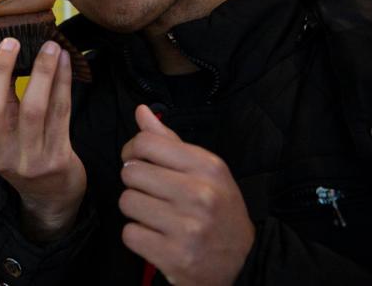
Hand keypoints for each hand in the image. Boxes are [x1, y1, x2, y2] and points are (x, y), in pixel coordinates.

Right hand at [0, 36, 85, 239]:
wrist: (51, 194)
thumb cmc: (24, 149)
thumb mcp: (1, 130)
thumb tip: (1, 46)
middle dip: (0, 68)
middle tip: (13, 40)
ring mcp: (27, 160)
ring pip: (32, 109)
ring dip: (41, 72)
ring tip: (50, 46)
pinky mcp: (56, 160)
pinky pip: (60, 114)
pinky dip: (63, 84)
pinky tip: (65, 63)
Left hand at [119, 105, 254, 285]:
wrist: (244, 261)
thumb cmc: (218, 209)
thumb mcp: (205, 171)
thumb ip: (169, 141)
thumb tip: (141, 111)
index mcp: (207, 167)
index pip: (146, 143)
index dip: (132, 150)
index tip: (137, 160)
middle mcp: (200, 194)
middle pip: (131, 172)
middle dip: (135, 182)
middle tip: (152, 193)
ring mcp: (188, 227)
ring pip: (127, 202)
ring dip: (135, 210)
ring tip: (156, 215)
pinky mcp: (174, 256)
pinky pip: (130, 233)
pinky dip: (138, 236)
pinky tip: (157, 236)